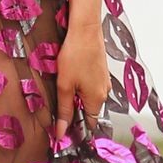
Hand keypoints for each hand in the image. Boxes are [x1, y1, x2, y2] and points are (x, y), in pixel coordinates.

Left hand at [53, 24, 108, 141]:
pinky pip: (91, 86)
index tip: (62, 128)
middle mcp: (105, 92)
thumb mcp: (64, 86)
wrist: (85, 29)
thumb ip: (64, 111)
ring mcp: (105, 81)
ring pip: (89, 97)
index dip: (76, 128)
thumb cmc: (75, 56)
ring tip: (62, 88)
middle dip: (75, 111)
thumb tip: (61, 133)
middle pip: (89, 111)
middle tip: (57, 106)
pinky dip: (81, 87)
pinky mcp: (101, 71)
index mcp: (97, 100)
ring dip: (77, 97)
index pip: (89, 124)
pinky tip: (71, 77)